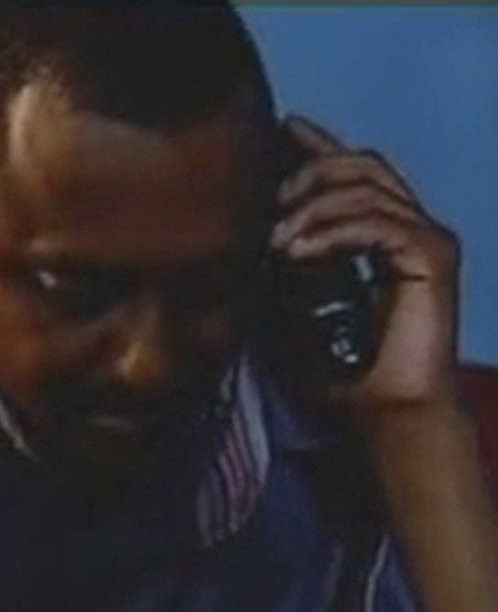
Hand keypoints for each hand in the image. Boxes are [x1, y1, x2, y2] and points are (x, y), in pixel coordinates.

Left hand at [270, 114, 459, 414]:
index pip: (353, 172)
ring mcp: (427, 240)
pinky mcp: (433, 258)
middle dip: (309, 172)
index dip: (318, 145)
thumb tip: (244, 236)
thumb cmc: (345, 377)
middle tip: (270, 202)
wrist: (384, 417)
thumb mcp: (298, 312)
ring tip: (277, 240)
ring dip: (313, 206)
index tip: (278, 129)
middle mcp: (412, 230)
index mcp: (385, 238)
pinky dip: (333, 231)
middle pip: (362, 164)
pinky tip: (298, 251)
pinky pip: (379, 222)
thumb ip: (285, 269)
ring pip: (367, 187)